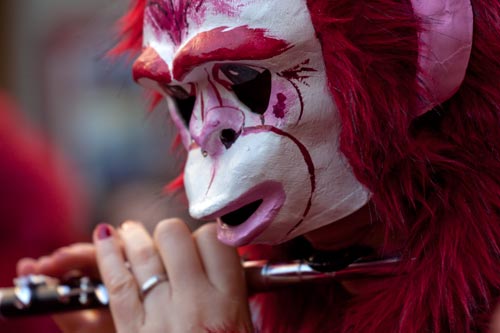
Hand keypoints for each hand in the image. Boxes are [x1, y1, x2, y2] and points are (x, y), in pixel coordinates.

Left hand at [18, 220, 252, 332]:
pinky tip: (106, 237)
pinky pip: (117, 281)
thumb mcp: (243, 330)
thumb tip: (220, 260)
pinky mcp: (132, 330)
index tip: (201, 244)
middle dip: (171, 234)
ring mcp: (161, 314)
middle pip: (175, 237)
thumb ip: (232, 294)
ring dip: (136, 235)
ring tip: (133, 231)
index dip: (206, 235)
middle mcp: (195, 302)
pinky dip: (108, 255)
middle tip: (168, 243)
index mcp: (229, 303)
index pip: (215, 241)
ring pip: (143, 253)